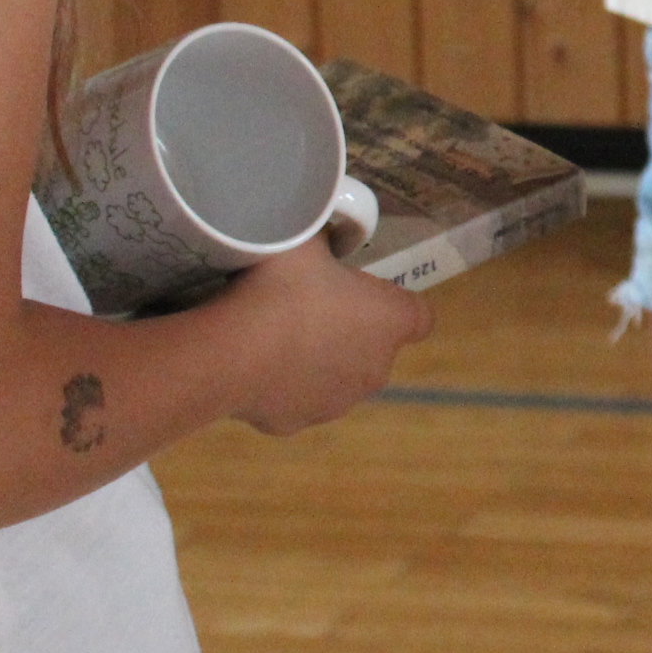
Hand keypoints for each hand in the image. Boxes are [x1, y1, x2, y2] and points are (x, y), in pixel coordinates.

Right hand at [216, 241, 434, 434]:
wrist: (232, 351)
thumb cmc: (282, 285)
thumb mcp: (306, 239)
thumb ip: (323, 235)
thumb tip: (318, 228)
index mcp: (392, 320)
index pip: (419, 317)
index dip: (394, 304)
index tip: (363, 292)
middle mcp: (376, 368)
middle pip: (374, 348)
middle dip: (350, 332)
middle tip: (308, 306)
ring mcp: (337, 402)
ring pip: (335, 379)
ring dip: (316, 363)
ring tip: (273, 336)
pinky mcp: (295, 424)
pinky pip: (293, 400)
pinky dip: (278, 388)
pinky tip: (250, 365)